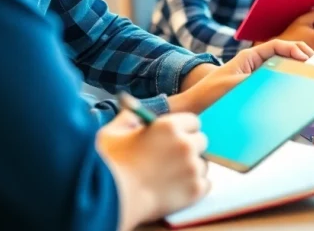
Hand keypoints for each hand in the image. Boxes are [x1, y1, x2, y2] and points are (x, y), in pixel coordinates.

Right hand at [97, 111, 208, 228]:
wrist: (109, 201)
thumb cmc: (107, 166)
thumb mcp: (112, 132)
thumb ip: (129, 118)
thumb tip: (135, 112)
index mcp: (169, 126)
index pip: (193, 121)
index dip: (183, 130)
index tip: (174, 138)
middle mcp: (185, 144)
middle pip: (201, 141)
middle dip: (189, 148)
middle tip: (172, 159)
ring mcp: (192, 168)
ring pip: (203, 164)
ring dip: (191, 168)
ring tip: (171, 177)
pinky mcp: (195, 190)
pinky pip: (205, 184)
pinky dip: (194, 187)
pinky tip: (177, 189)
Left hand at [170, 40, 313, 113]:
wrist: (194, 109)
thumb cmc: (208, 94)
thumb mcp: (234, 85)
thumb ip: (255, 82)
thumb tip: (277, 83)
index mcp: (250, 57)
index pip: (278, 46)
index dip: (295, 49)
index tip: (308, 58)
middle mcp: (255, 66)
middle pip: (285, 58)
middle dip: (304, 61)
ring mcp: (257, 79)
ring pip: (283, 74)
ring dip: (298, 76)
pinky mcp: (258, 93)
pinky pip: (277, 89)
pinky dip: (289, 92)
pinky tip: (298, 99)